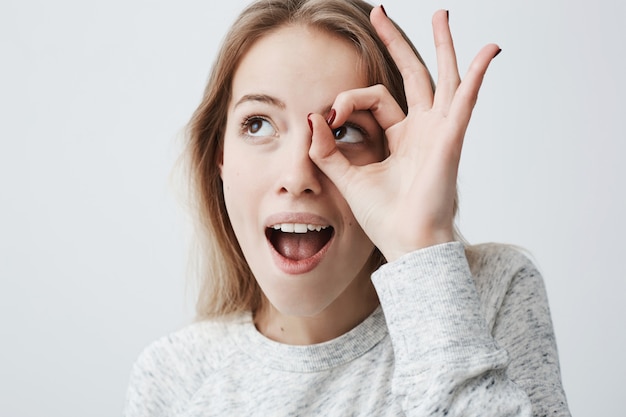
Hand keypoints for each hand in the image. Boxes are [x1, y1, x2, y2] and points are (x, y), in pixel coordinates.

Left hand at [308, 7, 500, 261]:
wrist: (407, 243)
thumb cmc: (384, 217)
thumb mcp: (348, 178)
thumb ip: (327, 150)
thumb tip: (310, 118)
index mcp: (400, 137)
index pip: (375, 98)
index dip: (348, 99)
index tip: (327, 115)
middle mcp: (422, 129)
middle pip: (411, 75)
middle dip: (396, 43)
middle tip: (380, 13)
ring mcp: (439, 131)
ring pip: (443, 77)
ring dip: (442, 45)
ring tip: (442, 14)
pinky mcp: (451, 138)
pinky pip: (467, 100)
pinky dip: (477, 76)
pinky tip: (488, 51)